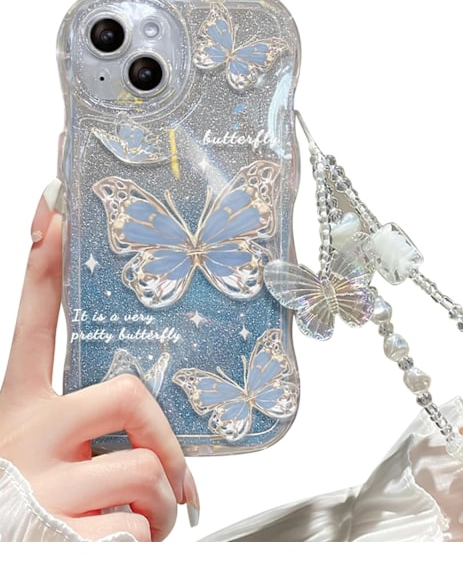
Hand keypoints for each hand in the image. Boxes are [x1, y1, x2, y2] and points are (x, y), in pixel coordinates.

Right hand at [0, 185, 198, 540]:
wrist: (20, 557)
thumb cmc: (46, 509)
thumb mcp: (61, 457)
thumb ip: (101, 433)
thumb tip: (156, 435)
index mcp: (20, 410)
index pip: (34, 323)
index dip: (46, 268)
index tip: (55, 210)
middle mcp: (24, 437)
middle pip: (128, 394)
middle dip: (163, 437)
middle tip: (168, 474)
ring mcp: (41, 485)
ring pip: (147, 470)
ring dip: (161, 505)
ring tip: (139, 520)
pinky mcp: (61, 530)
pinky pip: (139, 525)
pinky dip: (146, 540)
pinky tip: (119, 543)